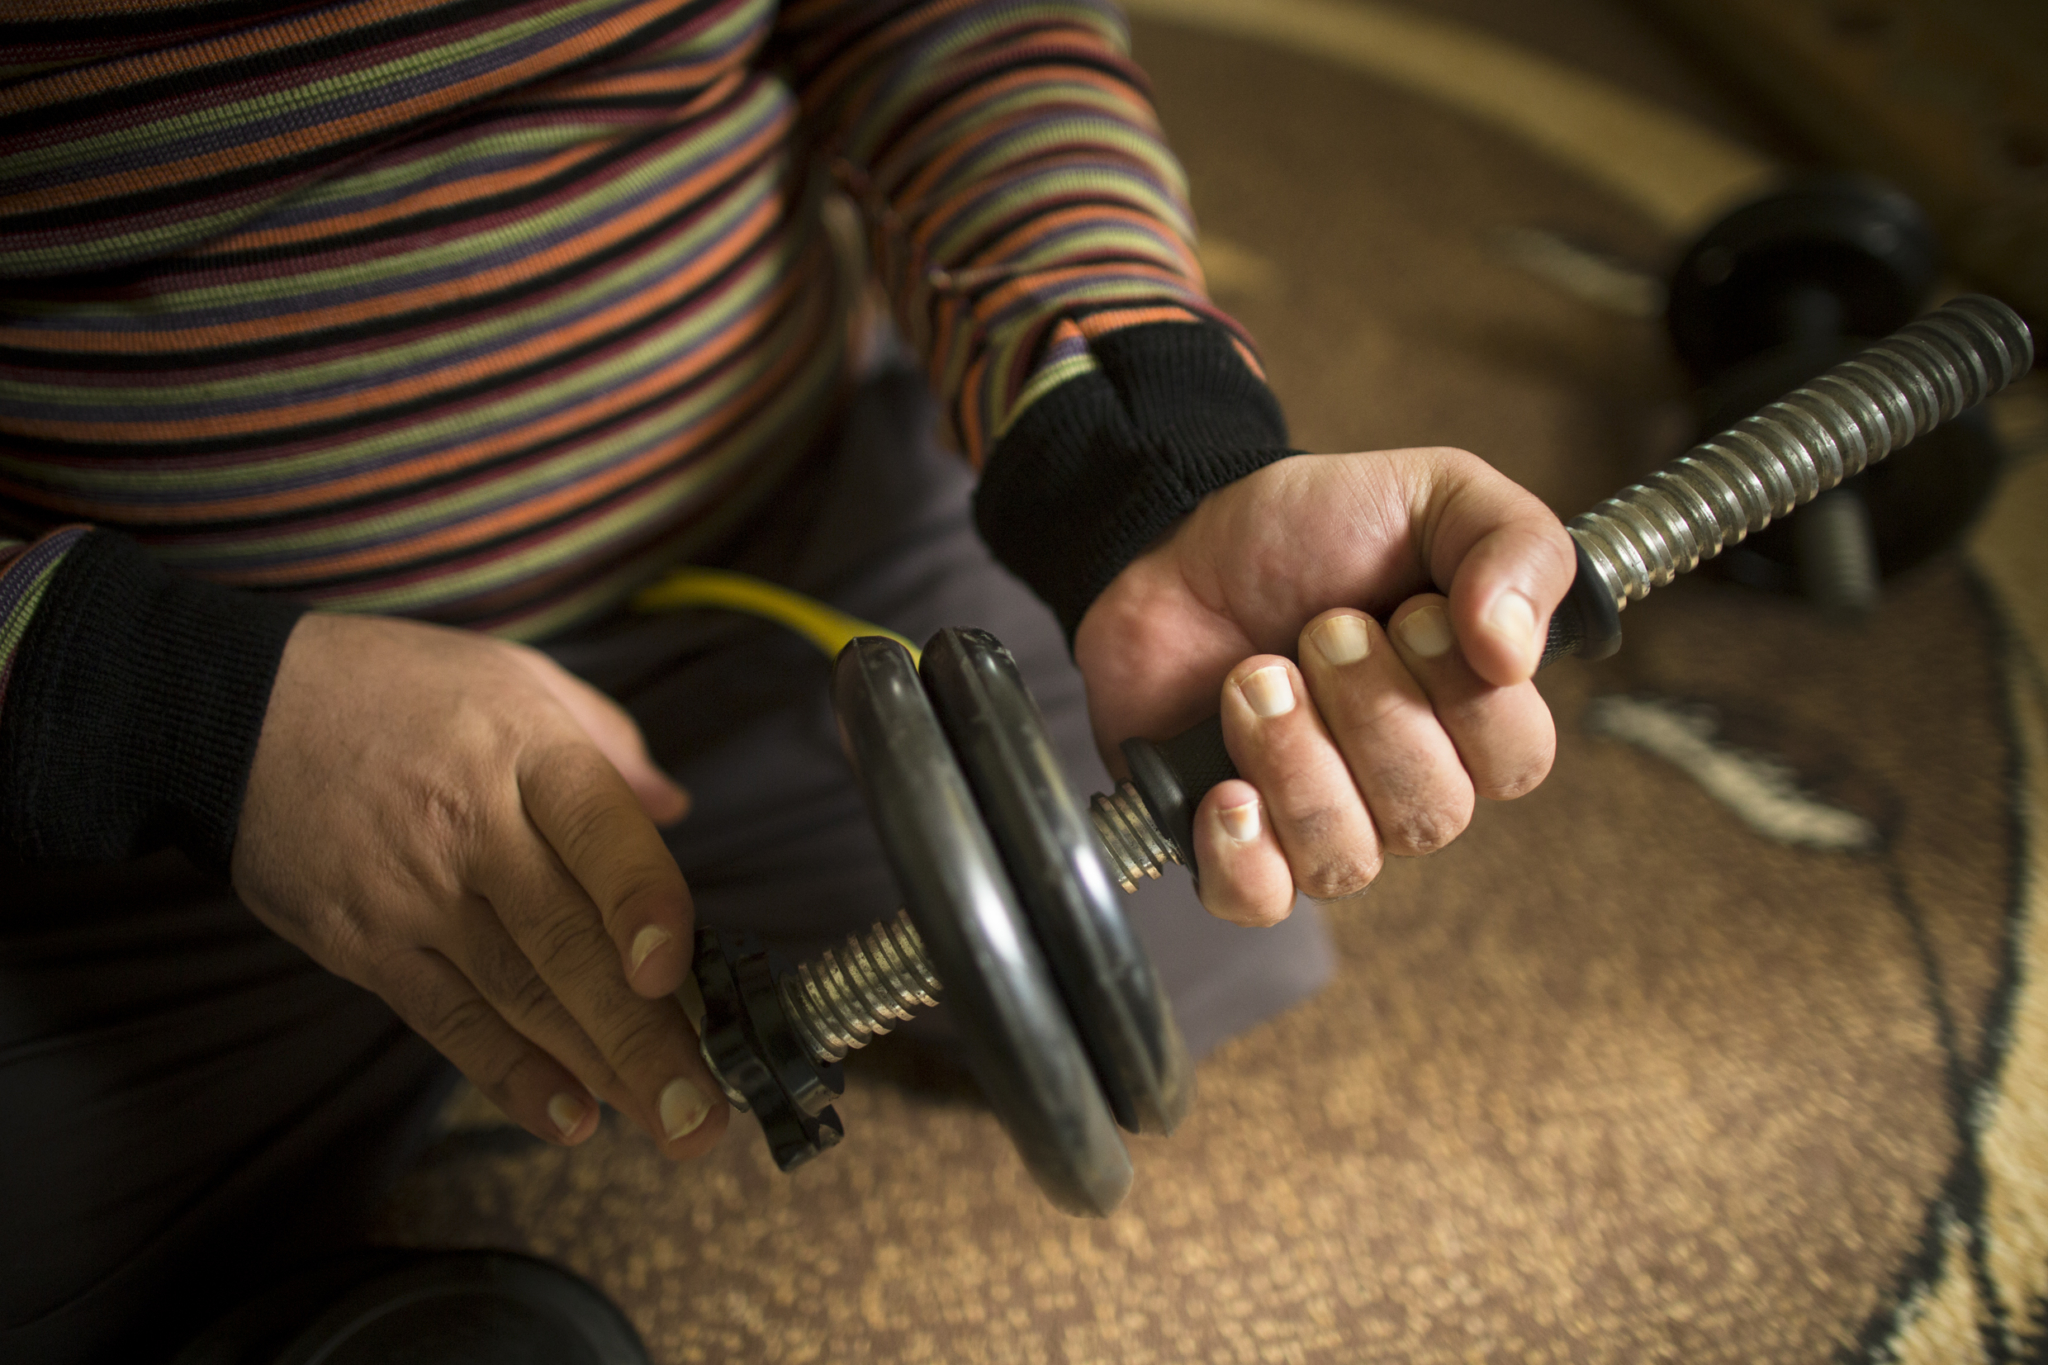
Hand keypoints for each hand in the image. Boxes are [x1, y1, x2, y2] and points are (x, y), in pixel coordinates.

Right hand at [231, 613, 729, 1155]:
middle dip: (642, 1033)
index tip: (677, 971)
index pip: (598, 832)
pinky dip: (510, 1074)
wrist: (233, 710)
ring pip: (518, 994)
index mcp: (526, 751)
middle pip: (567, 940)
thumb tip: (674, 808)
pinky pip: (447, 1020)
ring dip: (598, 1067)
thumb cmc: (395, 687)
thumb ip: (604, 742)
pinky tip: (569, 1117)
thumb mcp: (513, 676)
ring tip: (668, 1123)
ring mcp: (414, 894)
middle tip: (703, 1110)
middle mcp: (472, 827)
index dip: (641, 902)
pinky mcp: (363, 945)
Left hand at [1074, 448, 1574, 924]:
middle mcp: (1403, 783)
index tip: (1408, 614)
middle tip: (1318, 630)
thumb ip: (1513, 545)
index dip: (1467, 696)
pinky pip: (1258, 902)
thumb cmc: (1313, 529)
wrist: (1179, 536)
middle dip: (1369, 710)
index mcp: (1467, 712)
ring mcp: (1317, 821)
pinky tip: (1225, 791)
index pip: (1517, 760)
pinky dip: (1244, 855)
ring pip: (1349, 859)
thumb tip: (1516, 649)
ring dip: (1297, 759)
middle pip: (1434, 815)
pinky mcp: (1231, 843)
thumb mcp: (1434, 494)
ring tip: (1253, 677)